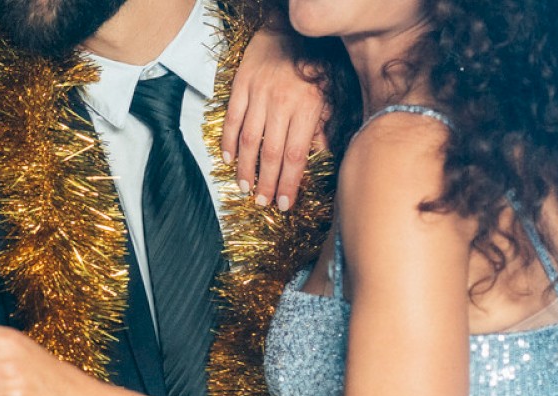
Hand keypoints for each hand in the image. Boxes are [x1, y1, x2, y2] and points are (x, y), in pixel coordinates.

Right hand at [221, 28, 328, 210]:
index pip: (296, 155)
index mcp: (307, 108)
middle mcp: (282, 104)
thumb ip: (325, 124)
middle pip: (271, 153)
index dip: (289, 183)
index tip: (285, 203)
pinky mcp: (241, 86)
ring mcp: (259, 95)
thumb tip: (322, 153)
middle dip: (266, 182)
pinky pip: (232, 119)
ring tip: (245, 187)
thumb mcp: (329, 92)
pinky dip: (229, 141)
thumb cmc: (313, 63)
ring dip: (246, 168)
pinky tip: (229, 160)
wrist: (289, 29)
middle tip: (262, 203)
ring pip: (250, 140)